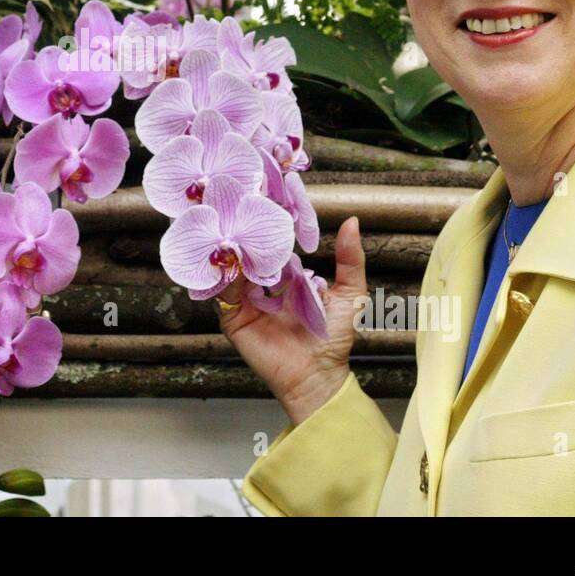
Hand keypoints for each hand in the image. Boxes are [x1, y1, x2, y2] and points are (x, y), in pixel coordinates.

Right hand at [218, 216, 369, 426]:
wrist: (317, 376)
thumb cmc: (335, 338)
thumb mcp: (351, 293)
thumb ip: (350, 259)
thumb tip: (352, 221)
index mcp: (288, 278)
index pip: (273, 247)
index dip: (269, 226)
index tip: (264, 200)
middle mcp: (264, 287)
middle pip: (248, 255)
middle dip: (243, 235)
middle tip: (238, 207)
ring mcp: (246, 302)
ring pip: (232, 270)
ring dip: (230, 251)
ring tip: (229, 228)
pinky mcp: (232, 319)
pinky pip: (221, 293)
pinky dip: (222, 275)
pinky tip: (226, 259)